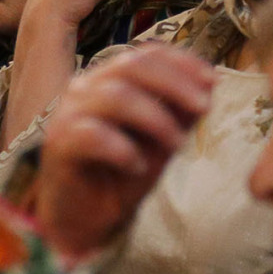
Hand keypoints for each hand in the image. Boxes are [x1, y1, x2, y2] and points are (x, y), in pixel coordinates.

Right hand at [35, 44, 215, 257]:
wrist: (86, 219)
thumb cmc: (122, 175)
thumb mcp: (163, 141)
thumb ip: (181, 113)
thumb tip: (208, 84)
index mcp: (110, 79)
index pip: (146, 54)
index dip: (182, 62)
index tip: (212, 80)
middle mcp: (87, 88)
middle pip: (131, 66)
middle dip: (174, 84)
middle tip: (204, 107)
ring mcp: (69, 113)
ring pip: (116, 97)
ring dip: (155, 119)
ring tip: (176, 145)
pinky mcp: (60, 143)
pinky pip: (93, 135)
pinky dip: (122, 149)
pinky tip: (138, 166)